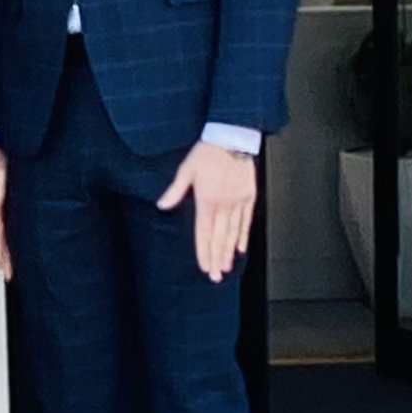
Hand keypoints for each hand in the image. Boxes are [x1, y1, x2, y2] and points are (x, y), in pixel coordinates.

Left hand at [157, 141, 256, 282]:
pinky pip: (246, 221)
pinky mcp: (249, 197)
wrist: (232, 136)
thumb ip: (175, 190)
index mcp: (207, 199)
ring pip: (233, 233)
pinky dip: (243, 236)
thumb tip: (162, 205)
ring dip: (228, 252)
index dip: (203, 251)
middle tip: (215, 275)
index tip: (204, 266)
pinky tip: (240, 248)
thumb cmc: (208, 151)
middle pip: (219, 237)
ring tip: (226, 267)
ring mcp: (238, 202)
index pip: (204, 232)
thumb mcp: (187, 169)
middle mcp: (223, 204)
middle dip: (216, 258)